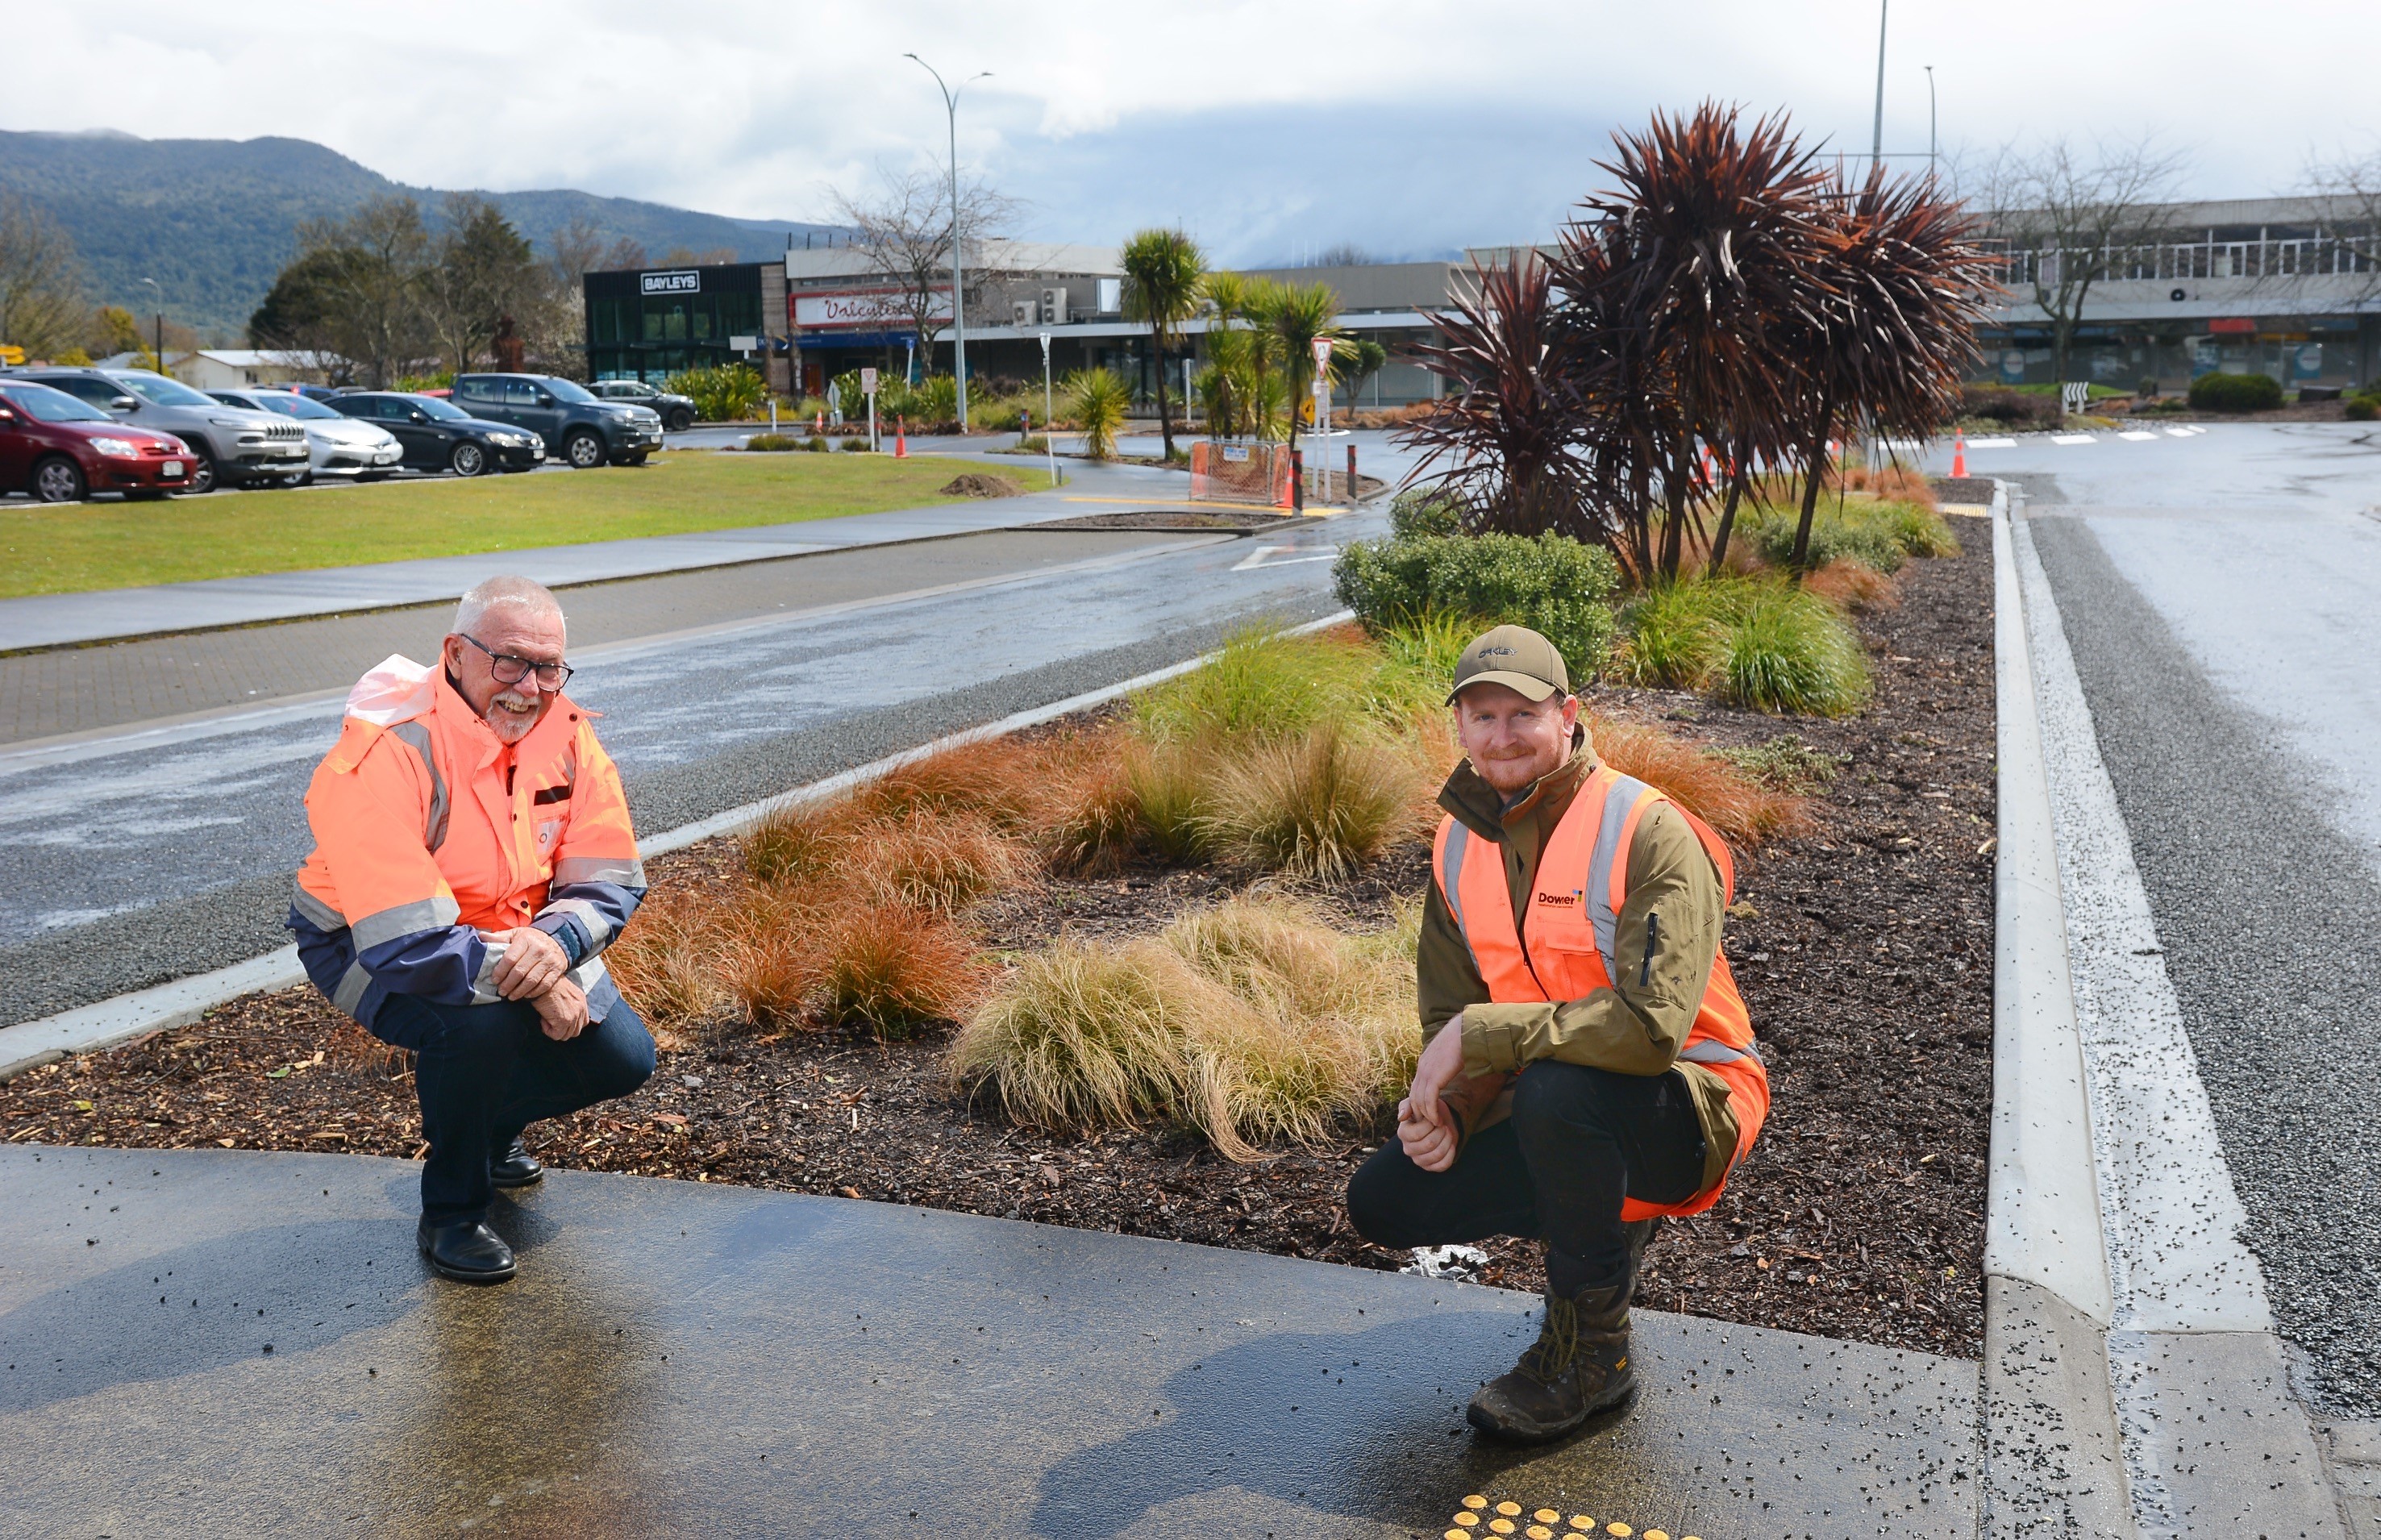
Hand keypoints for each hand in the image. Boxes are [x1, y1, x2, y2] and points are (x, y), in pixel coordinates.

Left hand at [492, 927, 567, 999]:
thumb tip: (481, 937)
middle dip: (508, 984)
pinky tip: (525, 995)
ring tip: (510, 996)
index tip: (494, 980)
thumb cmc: (530, 940)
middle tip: (501, 991)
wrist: (557, 941)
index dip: (500, 971)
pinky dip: (533, 992)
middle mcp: (539, 949)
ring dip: (519, 991)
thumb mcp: (515, 934)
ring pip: (531, 980)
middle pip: (520, 971)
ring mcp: (549, 960)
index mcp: (526, 939)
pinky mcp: (557, 970)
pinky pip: (544, 985)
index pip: (510, 958)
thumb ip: (499, 937)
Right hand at [530, 979, 588, 1040]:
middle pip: (575, 1032)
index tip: (557, 1019)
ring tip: (545, 1018)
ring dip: (554, 1030)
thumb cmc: (546, 985)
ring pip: (565, 1035)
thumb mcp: (564, 992)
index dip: (570, 1025)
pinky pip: (556, 1035)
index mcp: (581, 1001)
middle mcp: (581, 1009)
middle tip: (550, 1019)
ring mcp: (574, 1016)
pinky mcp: (564, 1021)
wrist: (540, 981)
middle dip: (561, 1029)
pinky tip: (542, 1019)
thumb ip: (569, 1003)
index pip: (583, 1022)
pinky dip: (547, 1030)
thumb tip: (562, 1014)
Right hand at [1397, 1096, 1459, 1172]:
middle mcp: (1408, 1149)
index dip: (1431, 1125)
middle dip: (1441, 1132)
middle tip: (1444, 1125)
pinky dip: (1451, 1154)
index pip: (1417, 1134)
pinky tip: (1451, 1144)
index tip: (1435, 1118)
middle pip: (1429, 1144)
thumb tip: (1401, 1117)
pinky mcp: (1430, 1167)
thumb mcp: (1418, 1103)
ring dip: (1448, 1141)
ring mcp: (1418, 1160)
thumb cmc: (1428, 1112)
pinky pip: (1443, 1165)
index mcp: (1403, 1134)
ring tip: (1448, 1133)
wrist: (1440, 1122)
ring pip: (1437, 1155)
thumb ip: (1407, 1105)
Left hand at [1398, 1012, 1468, 1172]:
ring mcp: (1426, 1072)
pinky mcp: (1433, 1076)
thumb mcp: (1451, 1057)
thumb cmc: (1464, 1041)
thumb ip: (1447, 1065)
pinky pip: (1428, 1100)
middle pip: (1414, 1096)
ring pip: (1419, 1100)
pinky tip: (1438, 1120)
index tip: (1429, 1114)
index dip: (1420, 1102)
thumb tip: (1454, 1068)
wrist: (1466, 1030)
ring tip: (1436, 1125)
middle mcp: (1422, 1067)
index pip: (1417, 1087)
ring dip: (1427, 1115)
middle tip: (1431, 1124)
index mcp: (1425, 1063)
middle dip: (1421, 1112)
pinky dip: (1432, 1113)